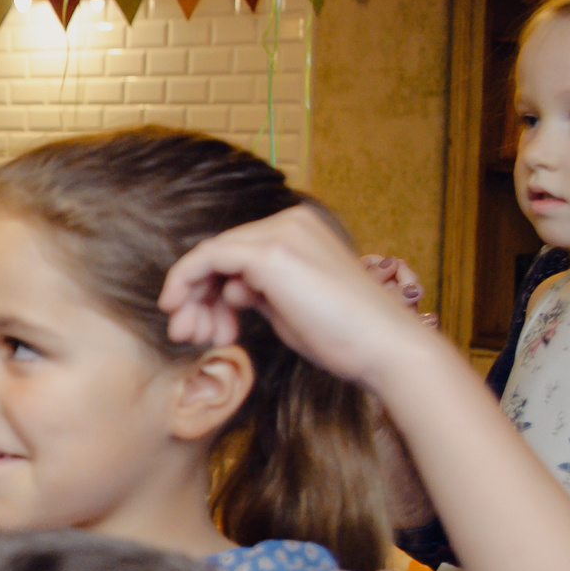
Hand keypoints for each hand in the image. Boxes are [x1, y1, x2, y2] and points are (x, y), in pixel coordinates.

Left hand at [160, 206, 434, 388]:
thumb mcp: (290, 307)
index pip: (237, 253)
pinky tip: (184, 313)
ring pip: (211, 256)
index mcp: (300, 230)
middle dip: (197, 296)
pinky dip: (186, 282)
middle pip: (221, 253)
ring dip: (192, 297)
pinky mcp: (270, 252)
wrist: (385, 348)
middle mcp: (290, 222)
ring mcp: (281, 233)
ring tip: (193, 337)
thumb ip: (258, 291)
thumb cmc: (345, 337)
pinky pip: (209, 257)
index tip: (205, 331)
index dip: (211, 292)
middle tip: (187, 335)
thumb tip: (228, 291)